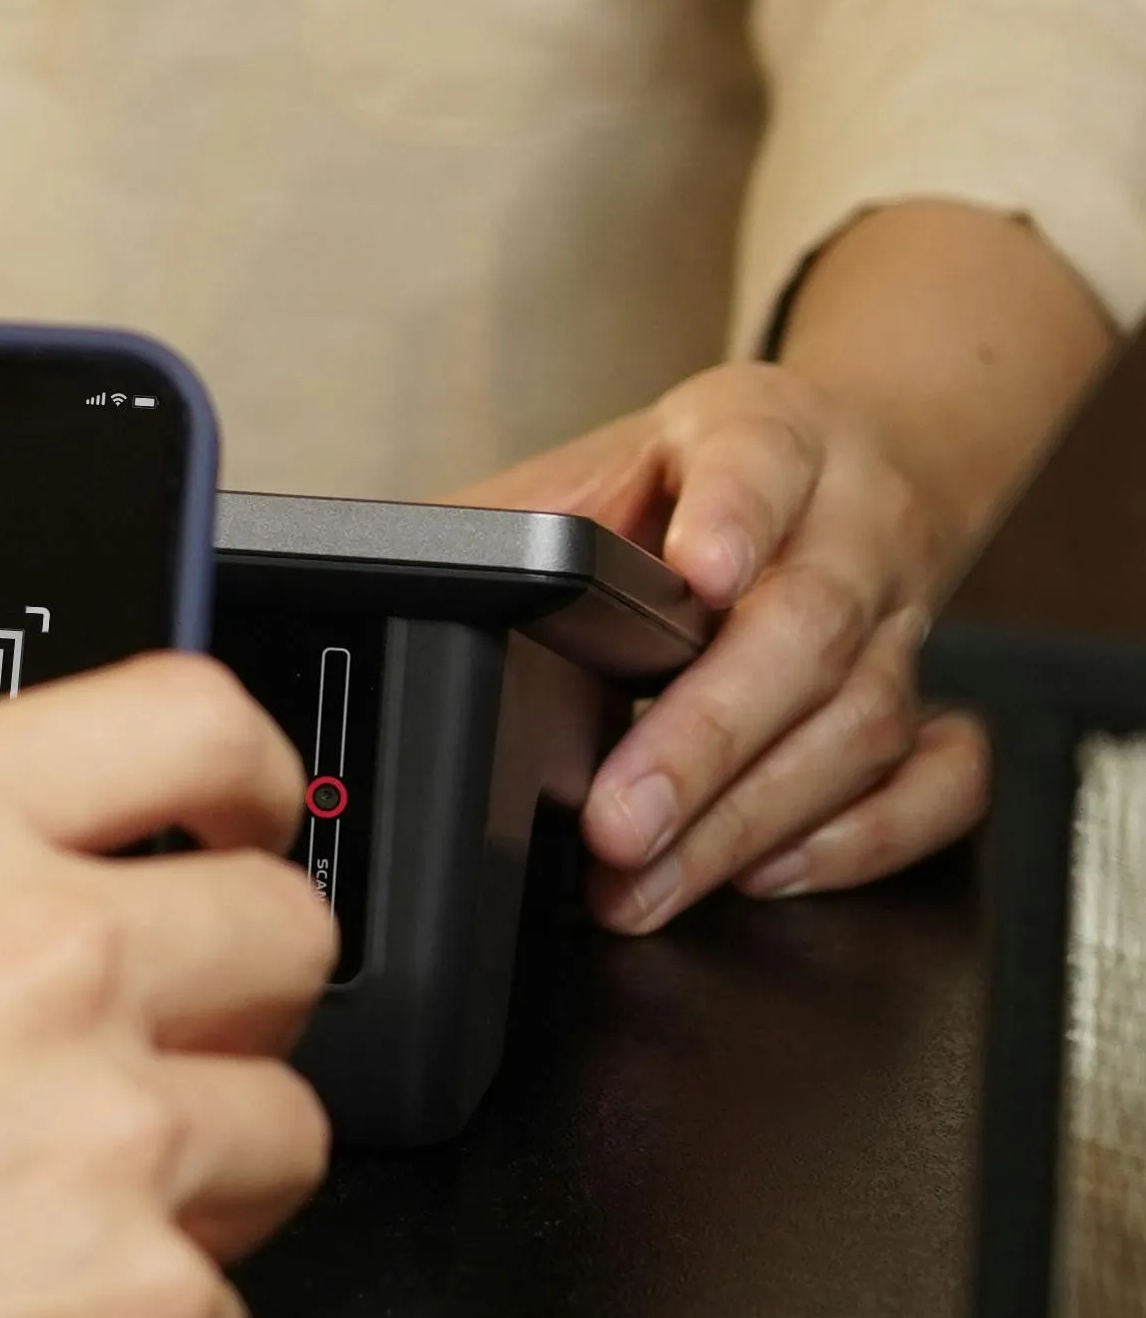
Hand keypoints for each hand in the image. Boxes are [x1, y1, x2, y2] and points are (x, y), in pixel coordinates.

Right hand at [0, 654, 332, 1317]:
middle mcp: (35, 950)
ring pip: (287, 1130)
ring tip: (104, 1230)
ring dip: (213, 1185)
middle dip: (237, 1002)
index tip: (240, 815)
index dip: (244, 773)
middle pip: (280, 928)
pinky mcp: (136, 1303)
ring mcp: (106, 1126)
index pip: (186, 721)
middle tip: (163, 1055)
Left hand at [454, 202, 1118, 931]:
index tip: (699, 574)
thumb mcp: (598, 464)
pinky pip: (939, 777)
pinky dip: (863, 837)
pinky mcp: (931, 694)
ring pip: (859, 720)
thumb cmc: (693, 479)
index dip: (736, 518)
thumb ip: (510, 519)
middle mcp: (849, 525)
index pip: (759, 463)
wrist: (843, 462)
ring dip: (748, 816)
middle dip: (706, 735)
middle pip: (805, 628)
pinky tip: (767, 871)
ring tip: (644, 881)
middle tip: (619, 818)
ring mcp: (901, 617)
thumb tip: (378, 572)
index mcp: (763, 436)